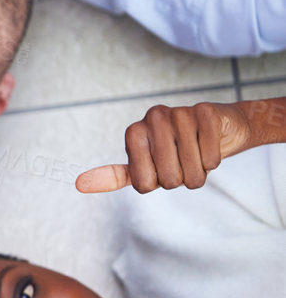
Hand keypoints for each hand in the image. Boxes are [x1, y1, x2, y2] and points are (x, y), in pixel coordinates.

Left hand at [75, 99, 251, 193]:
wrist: (219, 128)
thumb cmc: (177, 151)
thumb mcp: (144, 165)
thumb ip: (116, 176)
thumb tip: (79, 184)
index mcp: (133, 133)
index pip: (144, 184)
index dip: (157, 184)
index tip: (160, 168)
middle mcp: (152, 118)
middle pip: (168, 181)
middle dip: (181, 180)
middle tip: (183, 161)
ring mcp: (179, 113)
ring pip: (192, 172)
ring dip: (199, 172)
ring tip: (196, 154)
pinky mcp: (206, 112)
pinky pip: (210, 158)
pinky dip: (213, 160)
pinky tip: (210, 145)